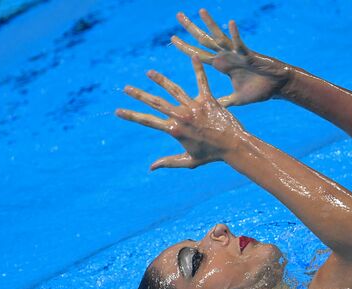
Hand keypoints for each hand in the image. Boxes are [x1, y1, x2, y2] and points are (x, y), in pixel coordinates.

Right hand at [116, 56, 244, 170]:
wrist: (233, 147)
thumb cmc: (211, 155)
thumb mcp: (188, 160)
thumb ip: (169, 162)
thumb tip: (151, 168)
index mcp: (175, 130)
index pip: (148, 122)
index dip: (131, 116)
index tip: (118, 111)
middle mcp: (182, 117)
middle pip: (155, 103)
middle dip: (139, 95)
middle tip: (126, 88)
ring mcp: (194, 107)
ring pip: (174, 90)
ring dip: (160, 80)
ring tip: (149, 72)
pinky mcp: (208, 100)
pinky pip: (202, 82)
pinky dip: (197, 69)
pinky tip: (192, 57)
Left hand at [172, 9, 290, 106]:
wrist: (277, 88)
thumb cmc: (259, 91)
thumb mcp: (236, 99)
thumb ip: (224, 101)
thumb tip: (212, 108)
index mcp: (222, 65)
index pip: (199, 54)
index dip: (186, 47)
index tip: (172, 39)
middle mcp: (227, 56)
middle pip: (204, 41)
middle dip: (191, 29)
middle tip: (178, 15)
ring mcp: (237, 54)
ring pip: (220, 37)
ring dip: (210, 24)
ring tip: (200, 11)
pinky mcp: (249, 56)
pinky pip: (240, 44)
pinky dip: (235, 35)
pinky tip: (230, 23)